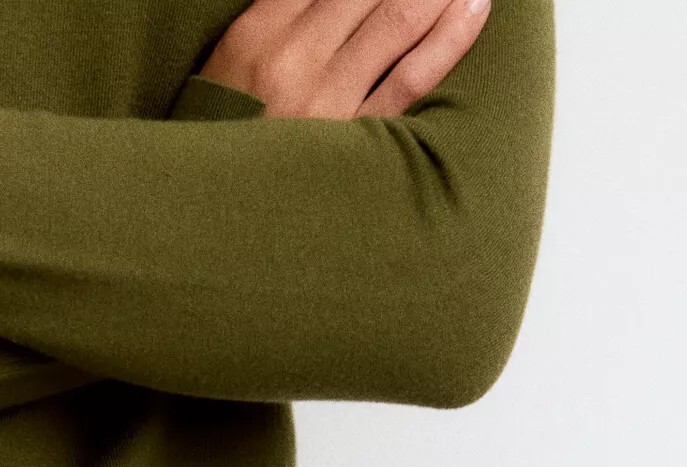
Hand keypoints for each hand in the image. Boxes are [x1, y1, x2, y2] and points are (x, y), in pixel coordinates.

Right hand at [204, 0, 489, 117]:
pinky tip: (473, 8)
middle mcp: (292, 60)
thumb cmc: (222, 142)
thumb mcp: (229, 66)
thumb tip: (325, 0)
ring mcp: (327, 102)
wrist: (213, 225)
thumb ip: (277, 15)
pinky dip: (449, 37)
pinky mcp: (356, 142)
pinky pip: (413, 78)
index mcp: (254, 34)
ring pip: (399, 19)